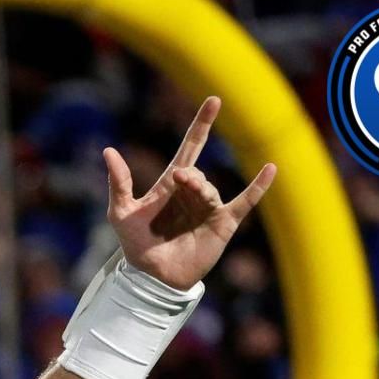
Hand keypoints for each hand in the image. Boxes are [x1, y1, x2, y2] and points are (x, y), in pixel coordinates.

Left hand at [103, 97, 275, 290]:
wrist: (152, 277)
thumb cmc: (136, 245)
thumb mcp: (121, 212)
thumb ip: (119, 183)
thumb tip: (108, 151)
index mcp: (170, 185)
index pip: (189, 148)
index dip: (201, 125)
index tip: (214, 101)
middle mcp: (192, 192)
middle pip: (196, 171)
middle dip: (189, 174)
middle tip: (179, 180)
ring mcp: (209, 207)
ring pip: (209, 189)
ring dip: (199, 192)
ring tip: (186, 202)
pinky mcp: (222, 224)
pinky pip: (245, 202)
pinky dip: (258, 186)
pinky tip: (271, 169)